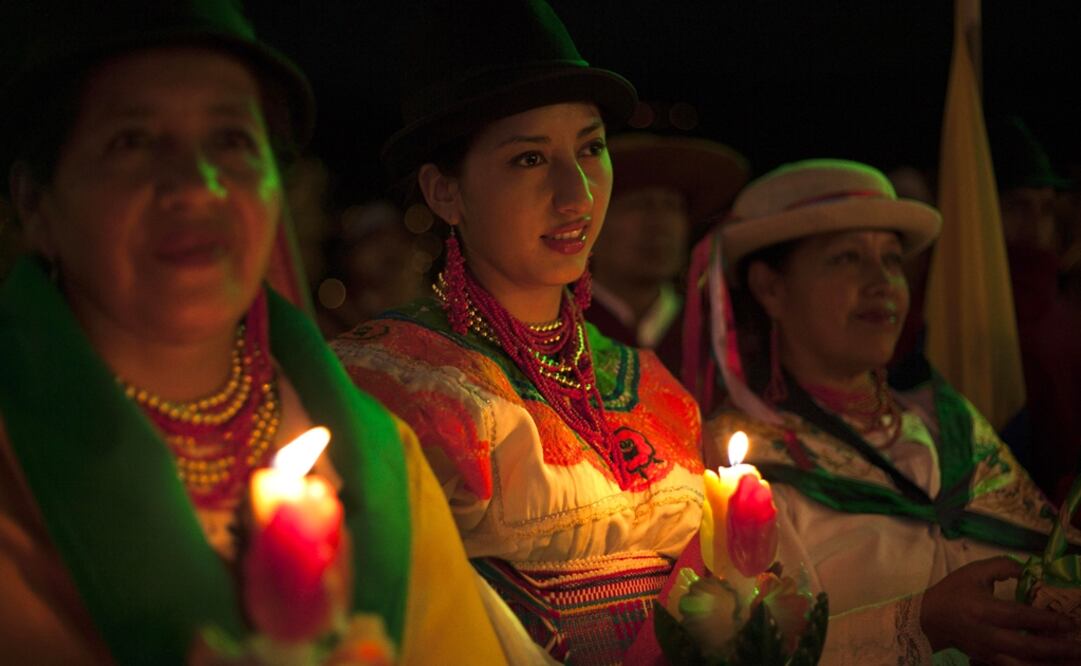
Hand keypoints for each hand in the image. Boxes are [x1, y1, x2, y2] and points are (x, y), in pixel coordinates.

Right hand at [920, 557, 1080, 663]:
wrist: (930, 619)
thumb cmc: (953, 592)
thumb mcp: (974, 572)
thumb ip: (1003, 566)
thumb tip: (1034, 570)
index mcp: (983, 609)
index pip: (1019, 617)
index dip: (1047, 621)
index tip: (1070, 622)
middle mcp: (987, 634)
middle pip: (1026, 647)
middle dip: (1056, 649)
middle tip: (1079, 646)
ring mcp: (988, 652)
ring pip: (1023, 665)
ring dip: (1049, 663)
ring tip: (1071, 661)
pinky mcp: (989, 661)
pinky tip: (1052, 664)